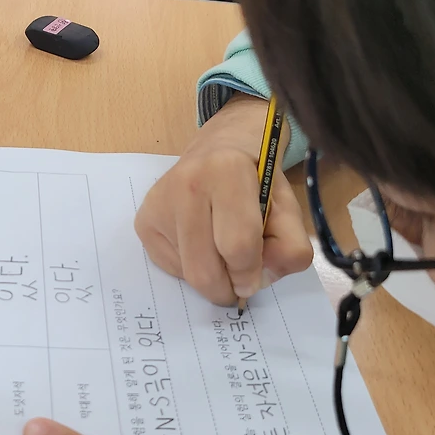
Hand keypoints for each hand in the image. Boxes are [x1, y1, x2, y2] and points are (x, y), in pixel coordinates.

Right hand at [134, 94, 312, 305]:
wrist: (221, 147)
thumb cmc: (257, 179)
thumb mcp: (288, 207)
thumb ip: (291, 247)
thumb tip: (261, 280)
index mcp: (226, 171)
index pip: (237, 246)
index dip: (251, 274)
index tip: (257, 276)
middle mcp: (186, 184)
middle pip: (204, 270)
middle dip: (227, 288)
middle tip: (239, 282)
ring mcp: (158, 203)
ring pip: (186, 273)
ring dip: (211, 278)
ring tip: (223, 254)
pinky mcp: (143, 220)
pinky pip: (169, 267)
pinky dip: (191, 268)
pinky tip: (202, 244)